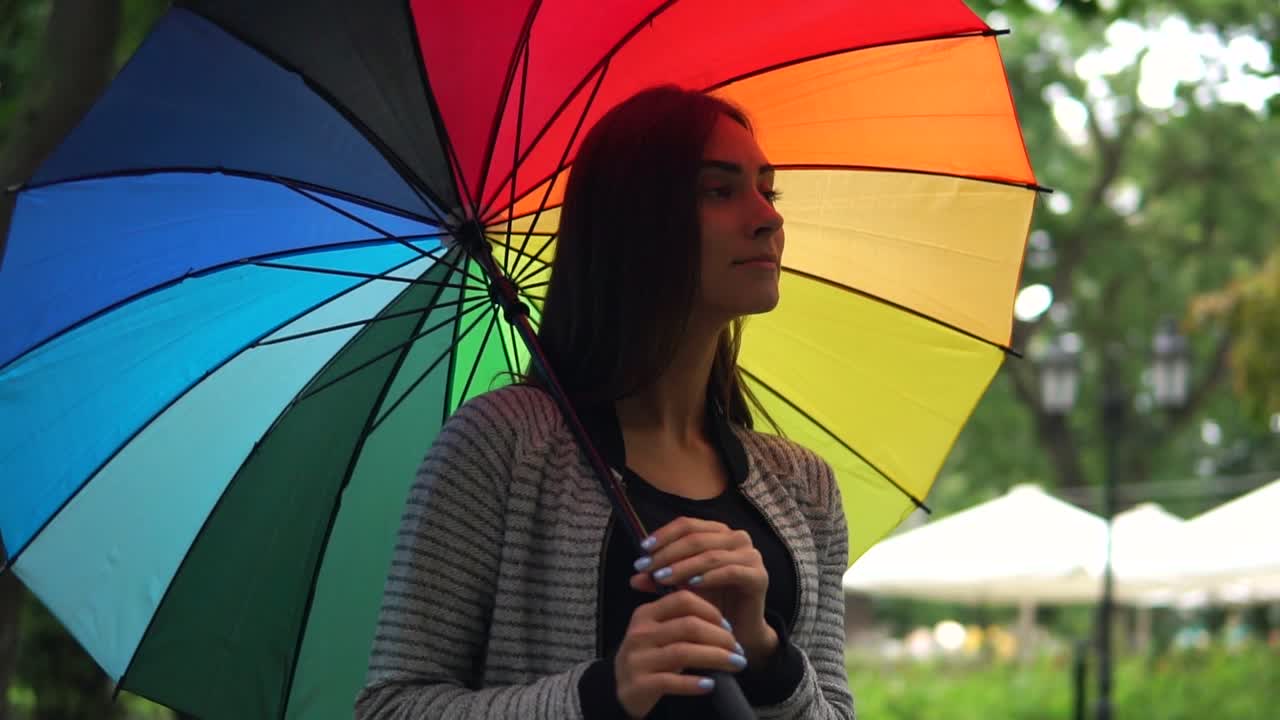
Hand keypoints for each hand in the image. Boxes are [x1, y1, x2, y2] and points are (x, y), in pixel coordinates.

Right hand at [614, 590, 745, 718]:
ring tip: (736, 664)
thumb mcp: (658, 632)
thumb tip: (725, 621)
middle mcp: (640, 633)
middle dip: (720, 637)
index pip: (683, 600)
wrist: (620, 690)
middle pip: (688, 626)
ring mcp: (637, 659)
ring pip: (683, 652)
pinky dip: (694, 683)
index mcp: (646, 614)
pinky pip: (671, 681)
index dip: (711, 611)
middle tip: (738, 649)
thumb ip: (682, 619)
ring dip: (715, 658)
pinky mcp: (639, 684)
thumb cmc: (649, 657)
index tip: (728, 626)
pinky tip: (710, 684)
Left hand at [629, 517, 777, 665]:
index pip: (687, 525)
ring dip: (683, 566)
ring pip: (710, 554)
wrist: (737, 632)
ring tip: (662, 578)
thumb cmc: (710, 603)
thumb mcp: (680, 587)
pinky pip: (730, 571)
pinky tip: (690, 585)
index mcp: (719, 532)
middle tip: (647, 568)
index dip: (663, 535)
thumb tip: (634, 576)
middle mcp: (737, 538)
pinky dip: (708, 577)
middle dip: (668, 553)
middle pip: (696, 538)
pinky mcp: (759, 575)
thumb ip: (660, 578)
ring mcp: (751, 555)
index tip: (642, 550)